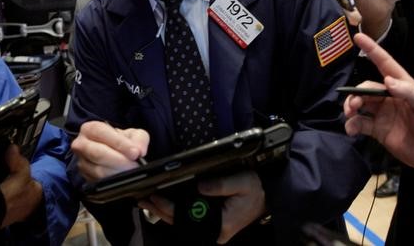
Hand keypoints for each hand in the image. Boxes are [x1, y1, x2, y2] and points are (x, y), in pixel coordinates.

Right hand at [70, 121, 149, 180]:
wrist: (114, 152)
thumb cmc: (121, 141)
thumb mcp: (133, 134)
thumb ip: (139, 139)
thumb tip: (139, 151)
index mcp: (90, 129)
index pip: (101, 133)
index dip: (119, 143)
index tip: (135, 152)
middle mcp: (81, 145)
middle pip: (98, 153)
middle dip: (119, 160)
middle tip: (135, 164)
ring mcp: (82, 163)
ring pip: (98, 170)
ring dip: (117, 172)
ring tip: (131, 171)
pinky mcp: (85, 178)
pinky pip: (99, 182)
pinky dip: (113, 182)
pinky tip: (124, 178)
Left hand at [138, 170, 265, 243]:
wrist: (269, 195)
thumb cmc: (257, 190)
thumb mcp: (242, 182)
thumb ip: (221, 185)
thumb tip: (200, 186)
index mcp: (221, 225)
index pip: (189, 219)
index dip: (170, 208)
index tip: (157, 197)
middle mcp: (213, 230)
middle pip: (181, 222)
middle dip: (161, 210)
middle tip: (144, 199)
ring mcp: (211, 227)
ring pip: (182, 221)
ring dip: (164, 211)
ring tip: (147, 202)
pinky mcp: (211, 220)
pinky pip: (189, 217)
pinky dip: (174, 210)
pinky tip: (163, 204)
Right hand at [343, 33, 413, 172]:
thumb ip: (409, 92)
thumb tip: (387, 80)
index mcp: (404, 87)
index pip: (385, 64)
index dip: (372, 50)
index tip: (358, 36)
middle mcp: (391, 98)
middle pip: (367, 88)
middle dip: (356, 93)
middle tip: (353, 106)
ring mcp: (384, 114)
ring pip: (361, 105)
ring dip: (351, 107)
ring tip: (350, 116)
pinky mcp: (379, 131)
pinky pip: (361, 124)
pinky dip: (352, 125)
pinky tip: (351, 130)